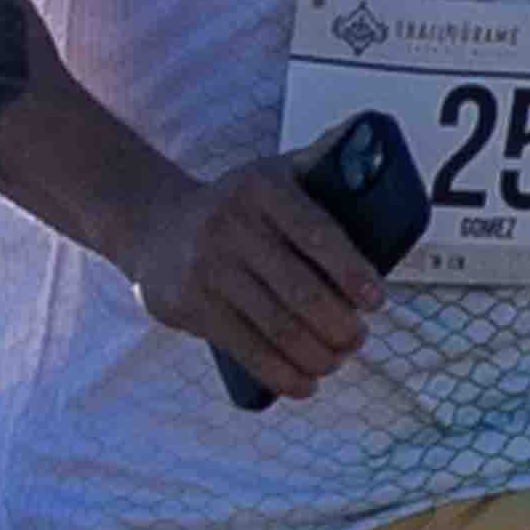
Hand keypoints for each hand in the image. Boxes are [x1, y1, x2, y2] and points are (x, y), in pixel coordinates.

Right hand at [132, 158, 387, 400]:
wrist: (153, 224)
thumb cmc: (236, 204)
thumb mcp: (269, 173)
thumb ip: (318, 162)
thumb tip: (376, 146)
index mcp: (262, 188)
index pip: (316, 232)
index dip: (351, 271)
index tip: (376, 300)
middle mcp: (231, 225)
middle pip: (300, 290)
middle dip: (339, 325)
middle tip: (357, 338)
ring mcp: (207, 268)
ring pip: (276, 326)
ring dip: (317, 355)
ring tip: (337, 360)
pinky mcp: (189, 305)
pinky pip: (245, 349)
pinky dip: (282, 374)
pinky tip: (306, 383)